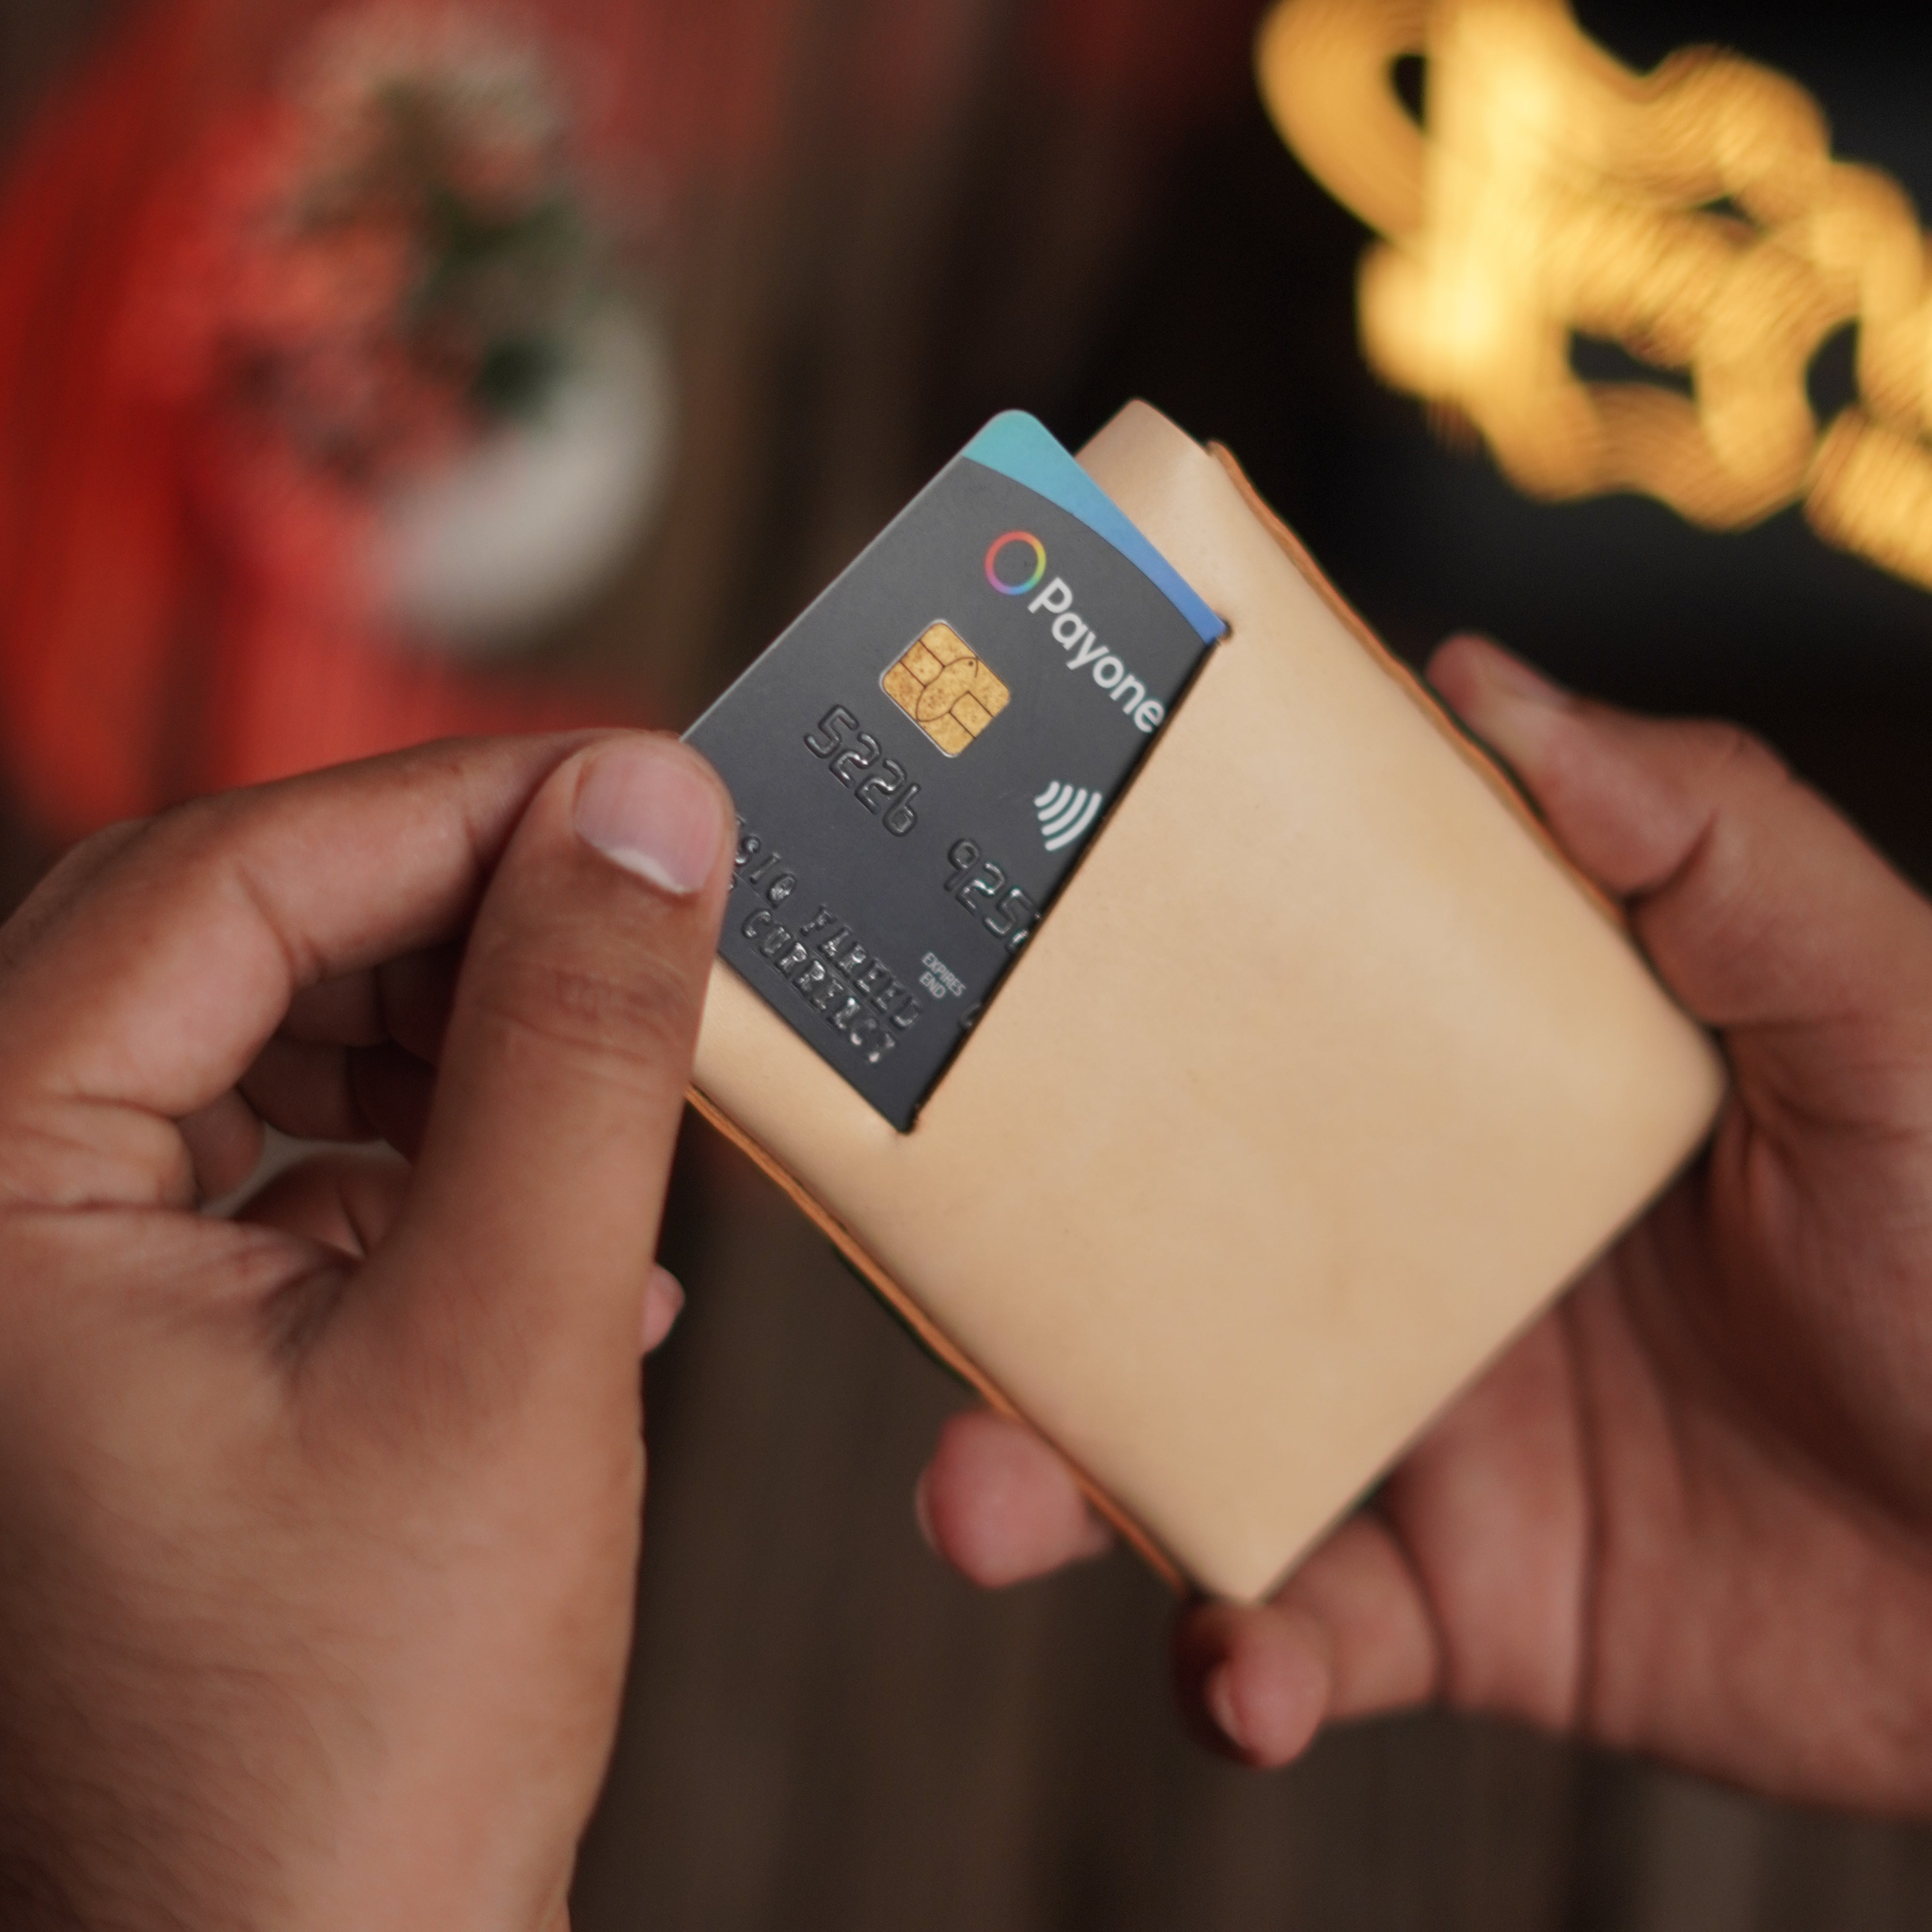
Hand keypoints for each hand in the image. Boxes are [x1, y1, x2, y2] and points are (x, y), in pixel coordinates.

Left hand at [0, 732, 730, 1928]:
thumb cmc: (351, 1740)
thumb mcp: (500, 1343)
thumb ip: (576, 1048)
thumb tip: (646, 816)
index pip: (223, 874)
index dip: (459, 805)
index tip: (642, 791)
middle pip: (233, 936)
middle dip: (465, 913)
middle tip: (647, 916)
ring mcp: (49, 1278)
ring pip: (264, 1035)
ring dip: (460, 1029)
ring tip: (616, 1080)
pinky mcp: (141, 1337)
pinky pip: (283, 1154)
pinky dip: (435, 1146)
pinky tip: (564, 1217)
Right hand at [918, 636, 1931, 1815]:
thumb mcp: (1872, 1008)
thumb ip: (1707, 842)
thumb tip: (1480, 680)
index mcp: (1467, 1084)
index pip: (1249, 999)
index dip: (1104, 958)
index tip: (965, 914)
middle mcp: (1402, 1241)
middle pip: (1149, 1221)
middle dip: (1002, 1232)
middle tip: (895, 1231)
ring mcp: (1409, 1422)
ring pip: (1162, 1432)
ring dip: (1045, 1471)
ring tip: (980, 1504)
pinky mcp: (1446, 1602)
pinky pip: (1290, 1634)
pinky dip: (1235, 1666)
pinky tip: (1233, 1678)